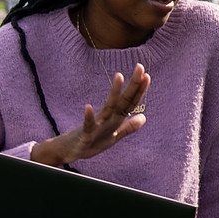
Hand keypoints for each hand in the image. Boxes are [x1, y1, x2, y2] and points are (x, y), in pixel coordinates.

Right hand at [32, 65, 151, 167]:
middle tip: (140, 66)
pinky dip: (88, 116)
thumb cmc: (93, 141)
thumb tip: (144, 117)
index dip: (140, 91)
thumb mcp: (114, 136)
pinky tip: (88, 107)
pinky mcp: (85, 134)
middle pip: (123, 99)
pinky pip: (87, 124)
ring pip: (108, 107)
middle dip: (132, 84)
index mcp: (116, 118)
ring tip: (119, 76)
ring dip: (114, 92)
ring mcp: (97, 124)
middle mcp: (107, 117)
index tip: (148, 75)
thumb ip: (128, 127)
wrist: (71, 151)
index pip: (131, 102)